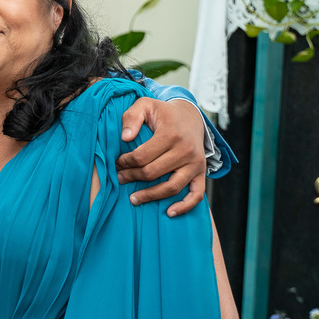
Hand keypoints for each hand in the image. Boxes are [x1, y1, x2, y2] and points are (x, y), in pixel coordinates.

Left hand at [115, 97, 205, 216]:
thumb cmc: (163, 113)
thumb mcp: (145, 105)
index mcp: (171, 134)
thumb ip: (131, 117)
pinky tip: (169, 213)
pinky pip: (196, 195)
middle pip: (153, 173)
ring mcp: (195, 164)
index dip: (125, 162)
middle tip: (120, 178)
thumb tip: (124, 138)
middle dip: (132, 177)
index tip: (117, 162)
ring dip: (150, 196)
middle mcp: (186, 150)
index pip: (142, 156)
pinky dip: (184, 206)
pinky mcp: (201, 173)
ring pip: (171, 187)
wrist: (190, 116)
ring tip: (133, 199)